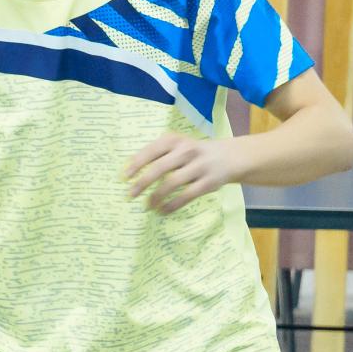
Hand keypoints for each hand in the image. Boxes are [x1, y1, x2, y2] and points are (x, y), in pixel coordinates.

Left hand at [125, 133, 240, 214]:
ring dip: (156, 196)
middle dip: (143, 182)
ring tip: (147, 206)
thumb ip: (158, 155)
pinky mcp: (208, 182)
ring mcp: (199, 166)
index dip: (136, 164)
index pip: (151, 150)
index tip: (124, 177)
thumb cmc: (192, 153)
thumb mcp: (177, 146)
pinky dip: (172, 205)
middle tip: (130, 195)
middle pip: (160, 167)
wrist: (228, 156)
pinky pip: (187, 195)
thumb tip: (130, 173)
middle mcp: (187, 150)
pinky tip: (162, 211)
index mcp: (175, 140)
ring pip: (172, 182)